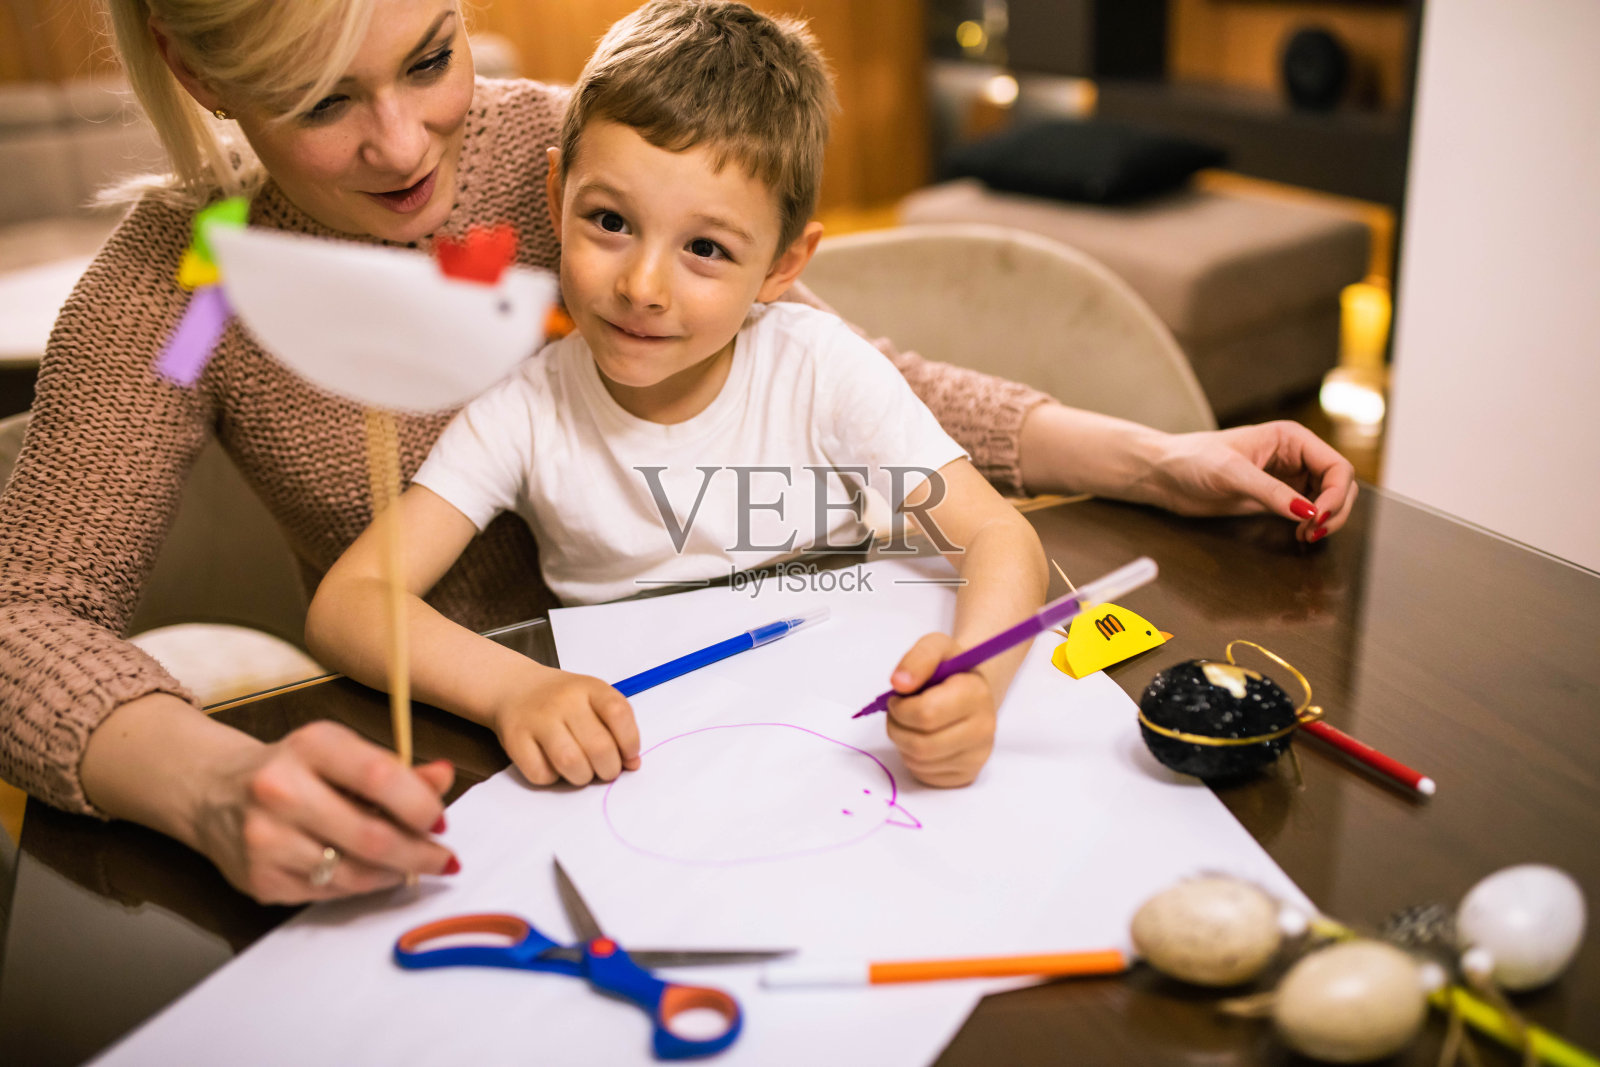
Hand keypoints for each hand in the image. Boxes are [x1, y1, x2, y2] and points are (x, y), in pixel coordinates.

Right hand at [193, 720, 457, 903]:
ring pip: (352, 872)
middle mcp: (280, 790)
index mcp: (310, 746)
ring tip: (414, 867)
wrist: (213, 792)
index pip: (378, 776)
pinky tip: (373, 874)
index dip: (420, 804)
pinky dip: (361, 886)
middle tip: (444, 858)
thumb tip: (445, 777)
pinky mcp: (259, 879)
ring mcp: (265, 840)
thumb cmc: (295, 769)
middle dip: (418, 852)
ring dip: (394, 874)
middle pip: (370, 836)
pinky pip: (329, 893)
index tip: (440, 820)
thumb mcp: (341, 753)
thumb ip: (395, 769)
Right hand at [490, 666, 640, 786]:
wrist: (516, 687)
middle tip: (605, 770)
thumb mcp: (595, 699)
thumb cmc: (565, 700)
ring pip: (570, 762)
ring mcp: (538, 719)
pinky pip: (540, 773)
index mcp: (590, 688)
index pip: (619, 714)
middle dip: (609, 769)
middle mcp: (564, 700)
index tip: (628, 755)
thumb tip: (633, 764)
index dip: (630, 742)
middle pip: (599, 746)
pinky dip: (552, 779)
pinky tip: (554, 768)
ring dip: (583, 777)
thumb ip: (617, 728)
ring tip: (582, 772)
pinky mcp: (515, 739)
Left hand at [883, 633, 997, 786]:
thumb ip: (917, 659)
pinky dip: (912, 759)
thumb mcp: (936, 647)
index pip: (925, 714)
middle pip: (920, 744)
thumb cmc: (951, 670)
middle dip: (896, 727)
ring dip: (902, 742)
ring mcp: (978, 756)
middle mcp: (984, 729)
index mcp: (976, 694)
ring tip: (909, 724)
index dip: (901, 707)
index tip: (899, 698)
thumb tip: (899, 683)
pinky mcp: (968, 774)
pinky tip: (921, 739)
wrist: (972, 693)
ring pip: (919, 761)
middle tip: (897, 714)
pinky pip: (924, 775)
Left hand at [1139, 421, 1357, 541]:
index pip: (1337, 467)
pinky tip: (1299, 535)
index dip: (1336, 494)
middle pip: (1340, 486)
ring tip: (1306, 536)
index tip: (1318, 518)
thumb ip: (1271, 493)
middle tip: (1313, 532)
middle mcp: (1295, 457)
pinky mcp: (1275, 499)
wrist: (1164, 476)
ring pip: (1328, 501)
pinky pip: (1308, 513)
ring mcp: (1287, 479)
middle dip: (1335, 510)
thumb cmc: (1192, 460)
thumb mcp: (1232, 474)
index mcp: (1291, 439)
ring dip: (1326, 520)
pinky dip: (1311, 526)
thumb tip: (1308, 513)